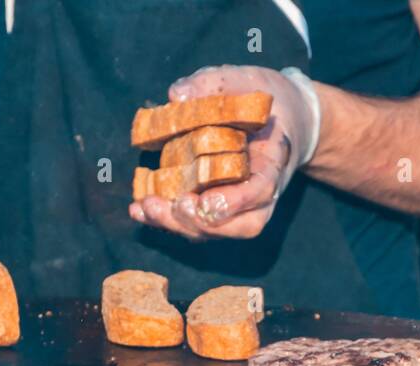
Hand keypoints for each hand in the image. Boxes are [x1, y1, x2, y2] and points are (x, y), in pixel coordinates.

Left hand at [129, 65, 320, 240]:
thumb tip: (177, 95)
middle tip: (172, 205)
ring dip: (176, 224)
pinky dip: (165, 220)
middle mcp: (259, 195)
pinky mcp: (215, 208)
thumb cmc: (265, 101)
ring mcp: (238, 207)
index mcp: (273, 163)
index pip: (261, 191)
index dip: (234, 202)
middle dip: (199, 221)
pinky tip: (139, 209)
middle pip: (236, 225)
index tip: (205, 200)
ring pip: (212, 231)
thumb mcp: (246, 80)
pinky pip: (194, 223)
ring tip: (145, 207)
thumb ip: (214, 84)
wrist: (280, 119)